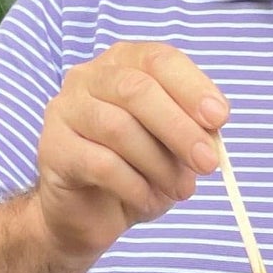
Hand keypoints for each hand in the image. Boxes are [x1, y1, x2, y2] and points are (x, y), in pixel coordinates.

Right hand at [33, 41, 228, 269]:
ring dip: (159, 164)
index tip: (219, 118)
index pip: (159, 60)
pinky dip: (134, 185)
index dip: (191, 87)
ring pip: (118, 128)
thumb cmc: (134, 170)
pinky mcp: (53, 149)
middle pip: (137, 90)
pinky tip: (147, 200)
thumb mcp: (173, 147)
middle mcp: (89, 77)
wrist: (86, 213)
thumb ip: (192, 130)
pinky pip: (100, 164)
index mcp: (123, 63)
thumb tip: (213, 131)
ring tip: (179, 191)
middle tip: (208, 163)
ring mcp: (65, 110)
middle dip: (179, 128)